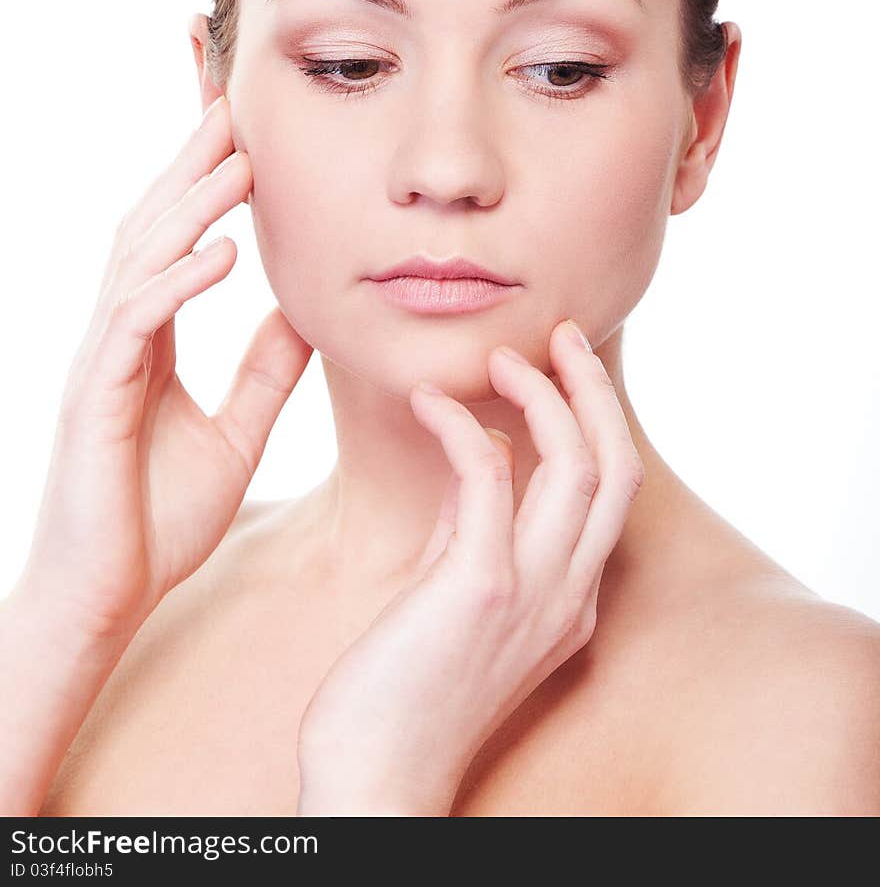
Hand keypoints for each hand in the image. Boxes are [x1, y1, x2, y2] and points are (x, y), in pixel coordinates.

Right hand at [15, 96, 312, 643]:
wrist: (108, 596)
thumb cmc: (158, 519)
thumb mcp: (235, 432)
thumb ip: (263, 372)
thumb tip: (305, 316)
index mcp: (150, 339)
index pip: (176, 240)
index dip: (201, 181)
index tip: (238, 128)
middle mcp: (120, 336)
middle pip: (152, 228)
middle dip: (191, 165)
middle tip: (233, 105)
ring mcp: (103, 363)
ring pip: (140, 260)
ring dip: (189, 206)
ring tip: (238, 160)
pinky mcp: (96, 399)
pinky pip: (136, 324)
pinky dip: (176, 282)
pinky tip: (218, 254)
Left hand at [295, 319, 644, 816]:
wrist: (374, 778)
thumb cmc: (402, 689)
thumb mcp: (457, 594)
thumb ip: (478, 527)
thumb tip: (489, 450)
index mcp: (570, 598)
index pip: (610, 489)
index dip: (592, 417)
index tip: (558, 367)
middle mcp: (570, 595)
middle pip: (617, 467)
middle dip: (595, 390)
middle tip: (558, 336)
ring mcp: (534, 595)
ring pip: (579, 467)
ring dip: (544, 396)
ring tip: (499, 357)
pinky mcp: (480, 590)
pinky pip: (489, 478)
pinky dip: (462, 427)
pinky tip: (427, 401)